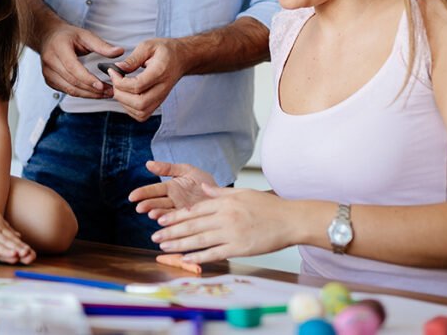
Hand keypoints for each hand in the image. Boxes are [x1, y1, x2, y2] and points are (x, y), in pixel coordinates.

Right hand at [39, 24, 122, 98]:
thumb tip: (119, 51)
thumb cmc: (68, 35)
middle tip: (110, 91)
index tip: (102, 85)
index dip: (87, 78)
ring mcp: (48, 73)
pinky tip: (94, 93)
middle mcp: (51, 61)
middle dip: (92, 89)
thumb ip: (102, 45)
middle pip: (72, 81)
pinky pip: (67, 91)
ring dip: (89, 94)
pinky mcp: (49, 81)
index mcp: (59, 48)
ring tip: (105, 94)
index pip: (73, 67)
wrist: (49, 37)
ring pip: (70, 89)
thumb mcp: (85, 35)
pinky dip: (82, 94)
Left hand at [110, 38, 187, 120]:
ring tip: (119, 87)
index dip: (120, 82)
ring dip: (124, 102)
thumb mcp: (148, 46)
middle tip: (114, 81)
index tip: (112, 71)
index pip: (138, 86)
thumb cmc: (165, 51)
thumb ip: (133, 58)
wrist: (181, 59)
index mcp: (160, 72)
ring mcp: (161, 98)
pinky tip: (126, 95)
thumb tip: (118, 68)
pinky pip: (141, 114)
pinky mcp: (157, 103)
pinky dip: (129, 108)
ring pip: (140, 112)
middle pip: (140, 104)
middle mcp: (162, 89)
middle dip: (121, 94)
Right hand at [129, 161, 216, 218]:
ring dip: (159, 215)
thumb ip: (167, 168)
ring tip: (152, 214)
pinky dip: (172, 223)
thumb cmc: (202, 181)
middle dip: (148, 205)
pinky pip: (180, 221)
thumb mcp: (186, 170)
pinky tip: (166, 224)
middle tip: (140, 208)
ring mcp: (181, 211)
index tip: (132, 197)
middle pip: (158, 203)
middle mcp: (173, 201)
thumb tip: (148, 163)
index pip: (153, 190)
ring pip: (167, 214)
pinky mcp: (190, 219)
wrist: (220, 193)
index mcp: (170, 188)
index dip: (142, 193)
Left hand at [150, 185, 286, 263]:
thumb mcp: (243, 193)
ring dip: (179, 244)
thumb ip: (220, 193)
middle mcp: (225, 216)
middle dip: (171, 231)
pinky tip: (186, 258)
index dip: (176, 216)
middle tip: (156, 237)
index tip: (161, 220)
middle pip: (192, 225)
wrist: (290, 220)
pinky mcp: (239, 248)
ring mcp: (231, 233)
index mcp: (225, 202)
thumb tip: (201, 187)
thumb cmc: (268, 207)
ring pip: (199, 239)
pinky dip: (199, 256)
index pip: (194, 209)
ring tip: (164, 248)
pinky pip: (215, 253)